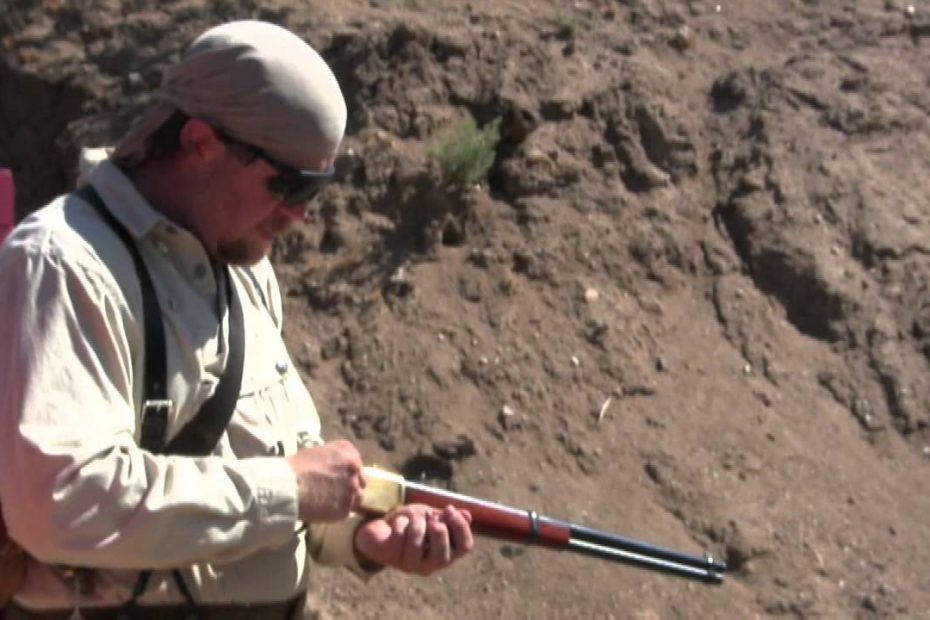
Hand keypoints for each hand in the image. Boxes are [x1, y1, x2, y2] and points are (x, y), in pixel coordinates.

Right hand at [286, 440, 364, 521]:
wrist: (289, 487)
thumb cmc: (296, 467)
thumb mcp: (317, 452)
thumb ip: (333, 459)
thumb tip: (335, 467)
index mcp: (347, 452)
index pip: (356, 463)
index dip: (348, 471)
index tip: (339, 476)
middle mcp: (354, 469)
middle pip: (360, 480)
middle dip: (351, 485)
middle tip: (336, 491)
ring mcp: (352, 489)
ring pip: (357, 497)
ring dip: (347, 499)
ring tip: (331, 502)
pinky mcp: (346, 508)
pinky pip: (347, 511)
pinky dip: (338, 511)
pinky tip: (325, 509)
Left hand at [354, 504, 474, 575]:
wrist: (381, 529)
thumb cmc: (410, 524)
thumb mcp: (431, 516)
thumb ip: (447, 518)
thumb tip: (468, 515)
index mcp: (446, 553)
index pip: (465, 547)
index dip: (460, 527)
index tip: (449, 509)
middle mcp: (430, 565)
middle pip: (444, 556)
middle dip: (438, 531)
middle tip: (431, 518)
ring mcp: (410, 565)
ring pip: (417, 543)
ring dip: (416, 522)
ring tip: (412, 519)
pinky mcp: (391, 558)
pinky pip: (399, 536)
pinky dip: (400, 522)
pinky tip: (397, 523)